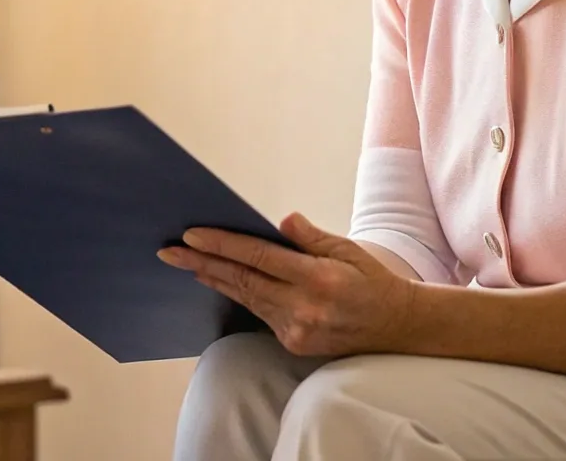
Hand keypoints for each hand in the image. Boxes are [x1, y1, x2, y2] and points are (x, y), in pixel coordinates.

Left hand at [159, 213, 422, 356]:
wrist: (396, 327)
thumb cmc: (372, 280)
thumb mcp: (349, 250)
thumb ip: (312, 237)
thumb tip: (281, 221)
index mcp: (318, 279)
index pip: (259, 258)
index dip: (223, 245)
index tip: (192, 236)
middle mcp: (304, 308)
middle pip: (242, 280)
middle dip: (201, 264)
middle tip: (169, 251)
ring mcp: (296, 330)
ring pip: (246, 298)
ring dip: (214, 278)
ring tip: (186, 262)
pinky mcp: (293, 343)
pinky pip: (259, 313)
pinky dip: (238, 294)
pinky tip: (219, 280)